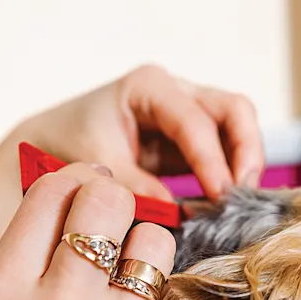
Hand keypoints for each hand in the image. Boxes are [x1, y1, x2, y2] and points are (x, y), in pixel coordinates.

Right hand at [0, 164, 199, 299]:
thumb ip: (29, 249)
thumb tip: (77, 181)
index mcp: (3, 295)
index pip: (52, 192)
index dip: (77, 180)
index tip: (90, 187)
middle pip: (110, 200)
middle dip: (116, 202)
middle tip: (115, 223)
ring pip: (157, 240)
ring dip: (146, 251)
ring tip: (128, 284)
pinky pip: (179, 292)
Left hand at [21, 65, 264, 200]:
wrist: (53, 143)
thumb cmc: (68, 143)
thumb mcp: (94, 165)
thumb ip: (136, 187)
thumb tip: (179, 212)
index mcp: (149, 87)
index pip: (194, 122)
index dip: (212, 160)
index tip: (221, 197)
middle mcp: (177, 92)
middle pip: (234, 110)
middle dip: (247, 151)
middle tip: (243, 195)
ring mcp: (190, 112)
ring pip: (239, 126)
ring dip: (247, 162)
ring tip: (240, 201)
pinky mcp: (194, 139)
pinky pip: (228, 148)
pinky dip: (234, 171)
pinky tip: (228, 200)